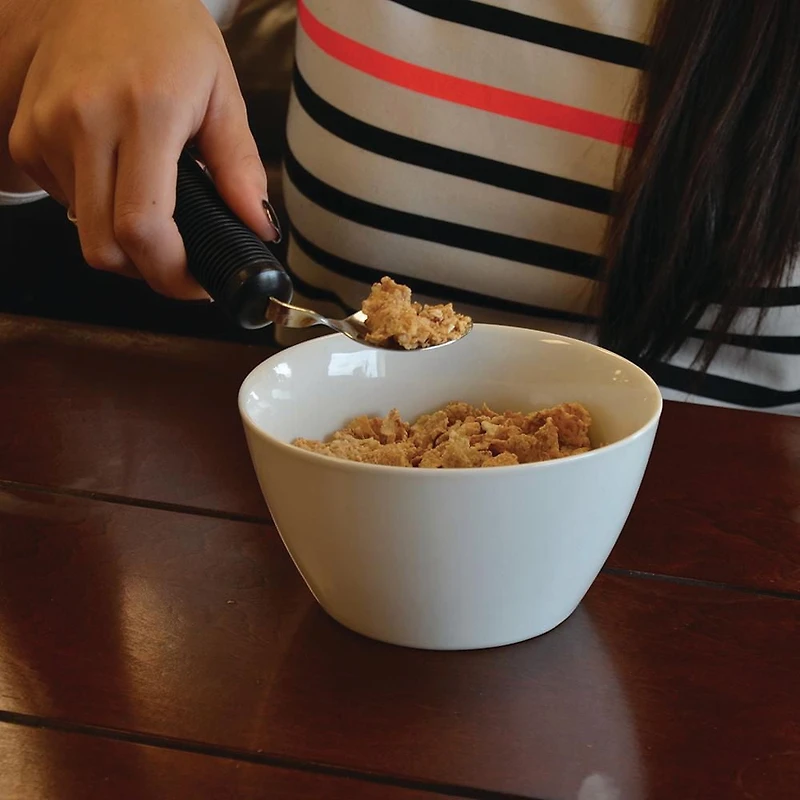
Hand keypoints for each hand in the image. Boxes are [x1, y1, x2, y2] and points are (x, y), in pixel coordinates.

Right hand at [8, 0, 276, 298]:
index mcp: (146, 113)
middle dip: (148, 272)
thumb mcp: (222, 94)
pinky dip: (96, 211)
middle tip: (180, 261)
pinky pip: (64, 204)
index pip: (144, 227)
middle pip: (105, 248)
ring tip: (154, 207)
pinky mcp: (27, 136)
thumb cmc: (168, 34)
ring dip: (123, 241)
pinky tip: (119, 179)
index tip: (197, 283)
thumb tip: (258, 228)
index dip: (171, 274)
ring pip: (84, 232)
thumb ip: (241, 168)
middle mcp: (85, 122)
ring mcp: (47, 129)